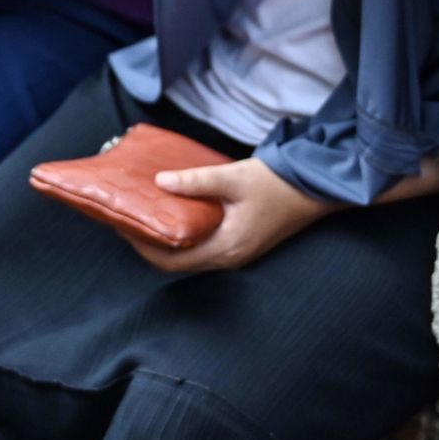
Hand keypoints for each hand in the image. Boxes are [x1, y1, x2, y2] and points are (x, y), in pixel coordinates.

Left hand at [130, 156, 335, 273]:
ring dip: (167, 239)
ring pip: (190, 254)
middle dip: (149, 243)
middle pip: (177, 261)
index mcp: (226, 249)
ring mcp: (237, 253)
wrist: (315, 189)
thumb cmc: (277, 184)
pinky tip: (176, 211)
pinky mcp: (241, 243)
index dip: (142, 246)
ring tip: (146, 213)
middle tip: (128, 218)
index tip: (122, 225)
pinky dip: (185, 234)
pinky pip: (204, 246)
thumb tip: (160, 182)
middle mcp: (229, 258)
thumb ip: (196, 182)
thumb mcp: (234, 178)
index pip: (171, 260)